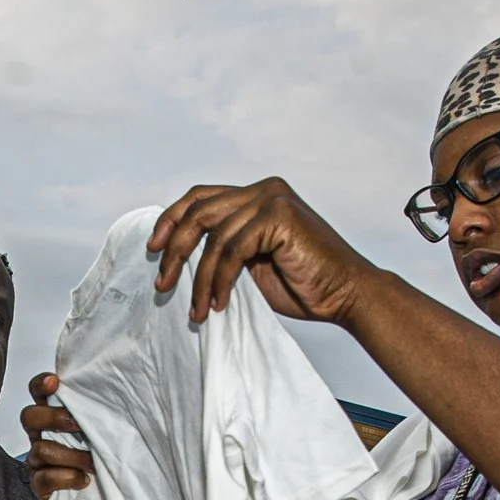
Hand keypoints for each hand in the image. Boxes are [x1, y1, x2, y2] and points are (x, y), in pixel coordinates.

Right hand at [20, 373, 93, 498]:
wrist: (102, 494)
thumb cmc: (103, 456)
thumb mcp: (104, 430)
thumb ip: (100, 414)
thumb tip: (117, 397)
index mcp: (53, 415)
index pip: (39, 392)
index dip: (41, 385)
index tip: (54, 382)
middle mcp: (41, 434)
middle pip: (29, 417)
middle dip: (54, 418)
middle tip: (78, 425)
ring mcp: (37, 459)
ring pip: (41, 449)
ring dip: (72, 455)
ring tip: (93, 463)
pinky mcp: (39, 483)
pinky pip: (44, 478)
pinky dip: (67, 478)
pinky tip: (84, 480)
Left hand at [150, 179, 379, 326]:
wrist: (346, 295)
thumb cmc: (304, 285)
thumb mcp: (251, 265)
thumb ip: (223, 251)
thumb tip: (179, 260)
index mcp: (256, 196)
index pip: (201, 198)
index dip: (171, 220)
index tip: (153, 249)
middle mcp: (263, 190)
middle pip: (199, 211)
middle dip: (174, 249)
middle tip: (162, 284)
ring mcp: (272, 199)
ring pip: (214, 237)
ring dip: (200, 278)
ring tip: (197, 309)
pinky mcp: (279, 216)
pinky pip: (232, 250)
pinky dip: (220, 280)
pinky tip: (220, 303)